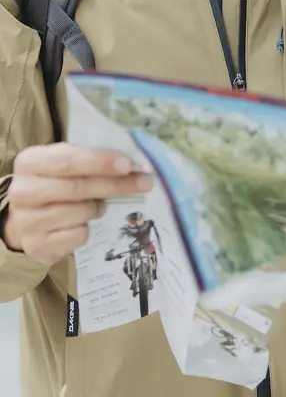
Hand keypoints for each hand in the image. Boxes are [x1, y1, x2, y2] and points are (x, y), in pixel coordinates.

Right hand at [2, 144, 152, 264]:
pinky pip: (78, 235)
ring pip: (80, 212)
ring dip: (99, 207)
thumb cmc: (57, 182)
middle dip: (115, 185)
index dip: (99, 162)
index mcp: (30, 162)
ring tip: (99, 204)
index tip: (128, 164)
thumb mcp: (67, 163)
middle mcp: (22, 191)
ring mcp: (26, 222)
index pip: (67, 160)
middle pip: (77, 188)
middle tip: (144, 183)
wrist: (29, 217)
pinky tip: (83, 221)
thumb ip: (92, 158)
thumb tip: (133, 163)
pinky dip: (88, 227)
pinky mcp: (37, 246)